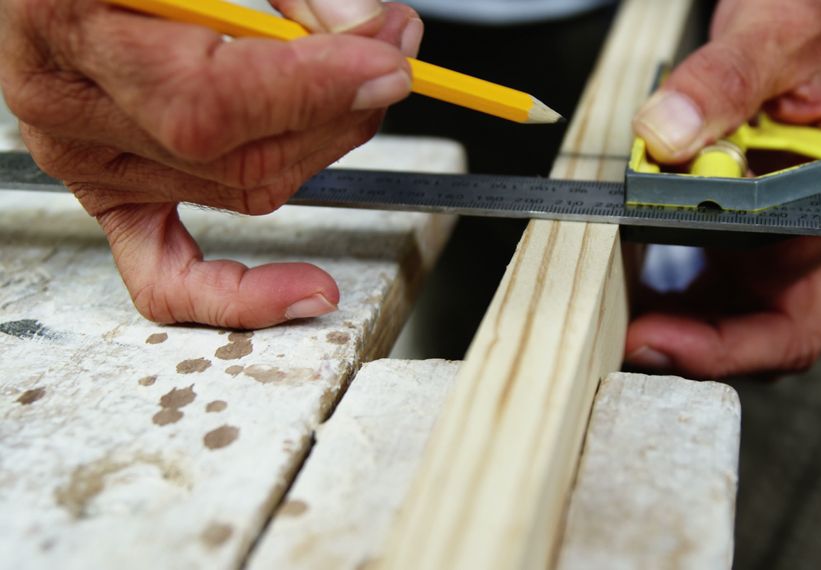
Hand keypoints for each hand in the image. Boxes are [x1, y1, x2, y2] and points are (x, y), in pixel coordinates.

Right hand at [0, 0, 423, 328]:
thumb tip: (369, 29)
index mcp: (66, 22)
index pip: (210, 99)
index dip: (313, 89)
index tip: (386, 63)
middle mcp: (69, 107)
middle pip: (240, 153)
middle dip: (341, 108)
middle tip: (394, 54)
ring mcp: (89, 161)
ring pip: (243, 190)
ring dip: (326, 146)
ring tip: (368, 85)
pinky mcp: (111, 195)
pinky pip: (166, 276)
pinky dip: (237, 295)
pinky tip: (306, 289)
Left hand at [626, 0, 820, 378]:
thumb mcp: (777, 35)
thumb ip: (722, 80)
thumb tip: (665, 134)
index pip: (794, 323)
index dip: (722, 345)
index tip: (652, 335)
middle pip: (757, 333)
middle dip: (685, 343)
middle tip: (612, 332)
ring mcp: (789, 238)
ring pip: (730, 314)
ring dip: (671, 320)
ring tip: (608, 305)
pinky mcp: (756, 226)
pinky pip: (713, 279)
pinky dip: (670, 288)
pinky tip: (625, 276)